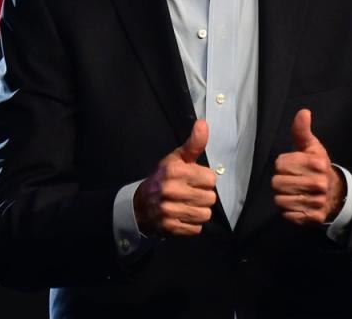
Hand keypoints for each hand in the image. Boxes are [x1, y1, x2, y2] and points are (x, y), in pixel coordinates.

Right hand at [133, 120, 216, 235]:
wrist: (140, 204)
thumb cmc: (164, 178)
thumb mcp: (176, 158)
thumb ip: (194, 143)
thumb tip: (203, 123)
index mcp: (175, 171)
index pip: (211, 179)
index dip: (205, 180)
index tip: (195, 179)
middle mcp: (171, 191)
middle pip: (210, 198)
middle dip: (203, 196)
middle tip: (191, 193)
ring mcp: (169, 211)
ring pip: (205, 214)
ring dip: (199, 211)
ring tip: (188, 205)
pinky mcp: (169, 228)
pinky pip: (196, 229)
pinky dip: (192, 224)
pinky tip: (183, 216)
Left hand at [272, 109, 343, 224]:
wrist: (336, 194)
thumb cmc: (318, 167)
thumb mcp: (311, 147)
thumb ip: (302, 130)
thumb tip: (303, 112)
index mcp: (316, 163)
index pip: (280, 163)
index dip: (283, 165)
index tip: (292, 166)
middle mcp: (318, 182)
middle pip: (277, 182)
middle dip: (281, 181)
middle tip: (292, 180)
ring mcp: (316, 201)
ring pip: (279, 199)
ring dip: (283, 196)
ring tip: (294, 192)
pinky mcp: (313, 217)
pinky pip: (286, 214)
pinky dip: (288, 210)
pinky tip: (297, 204)